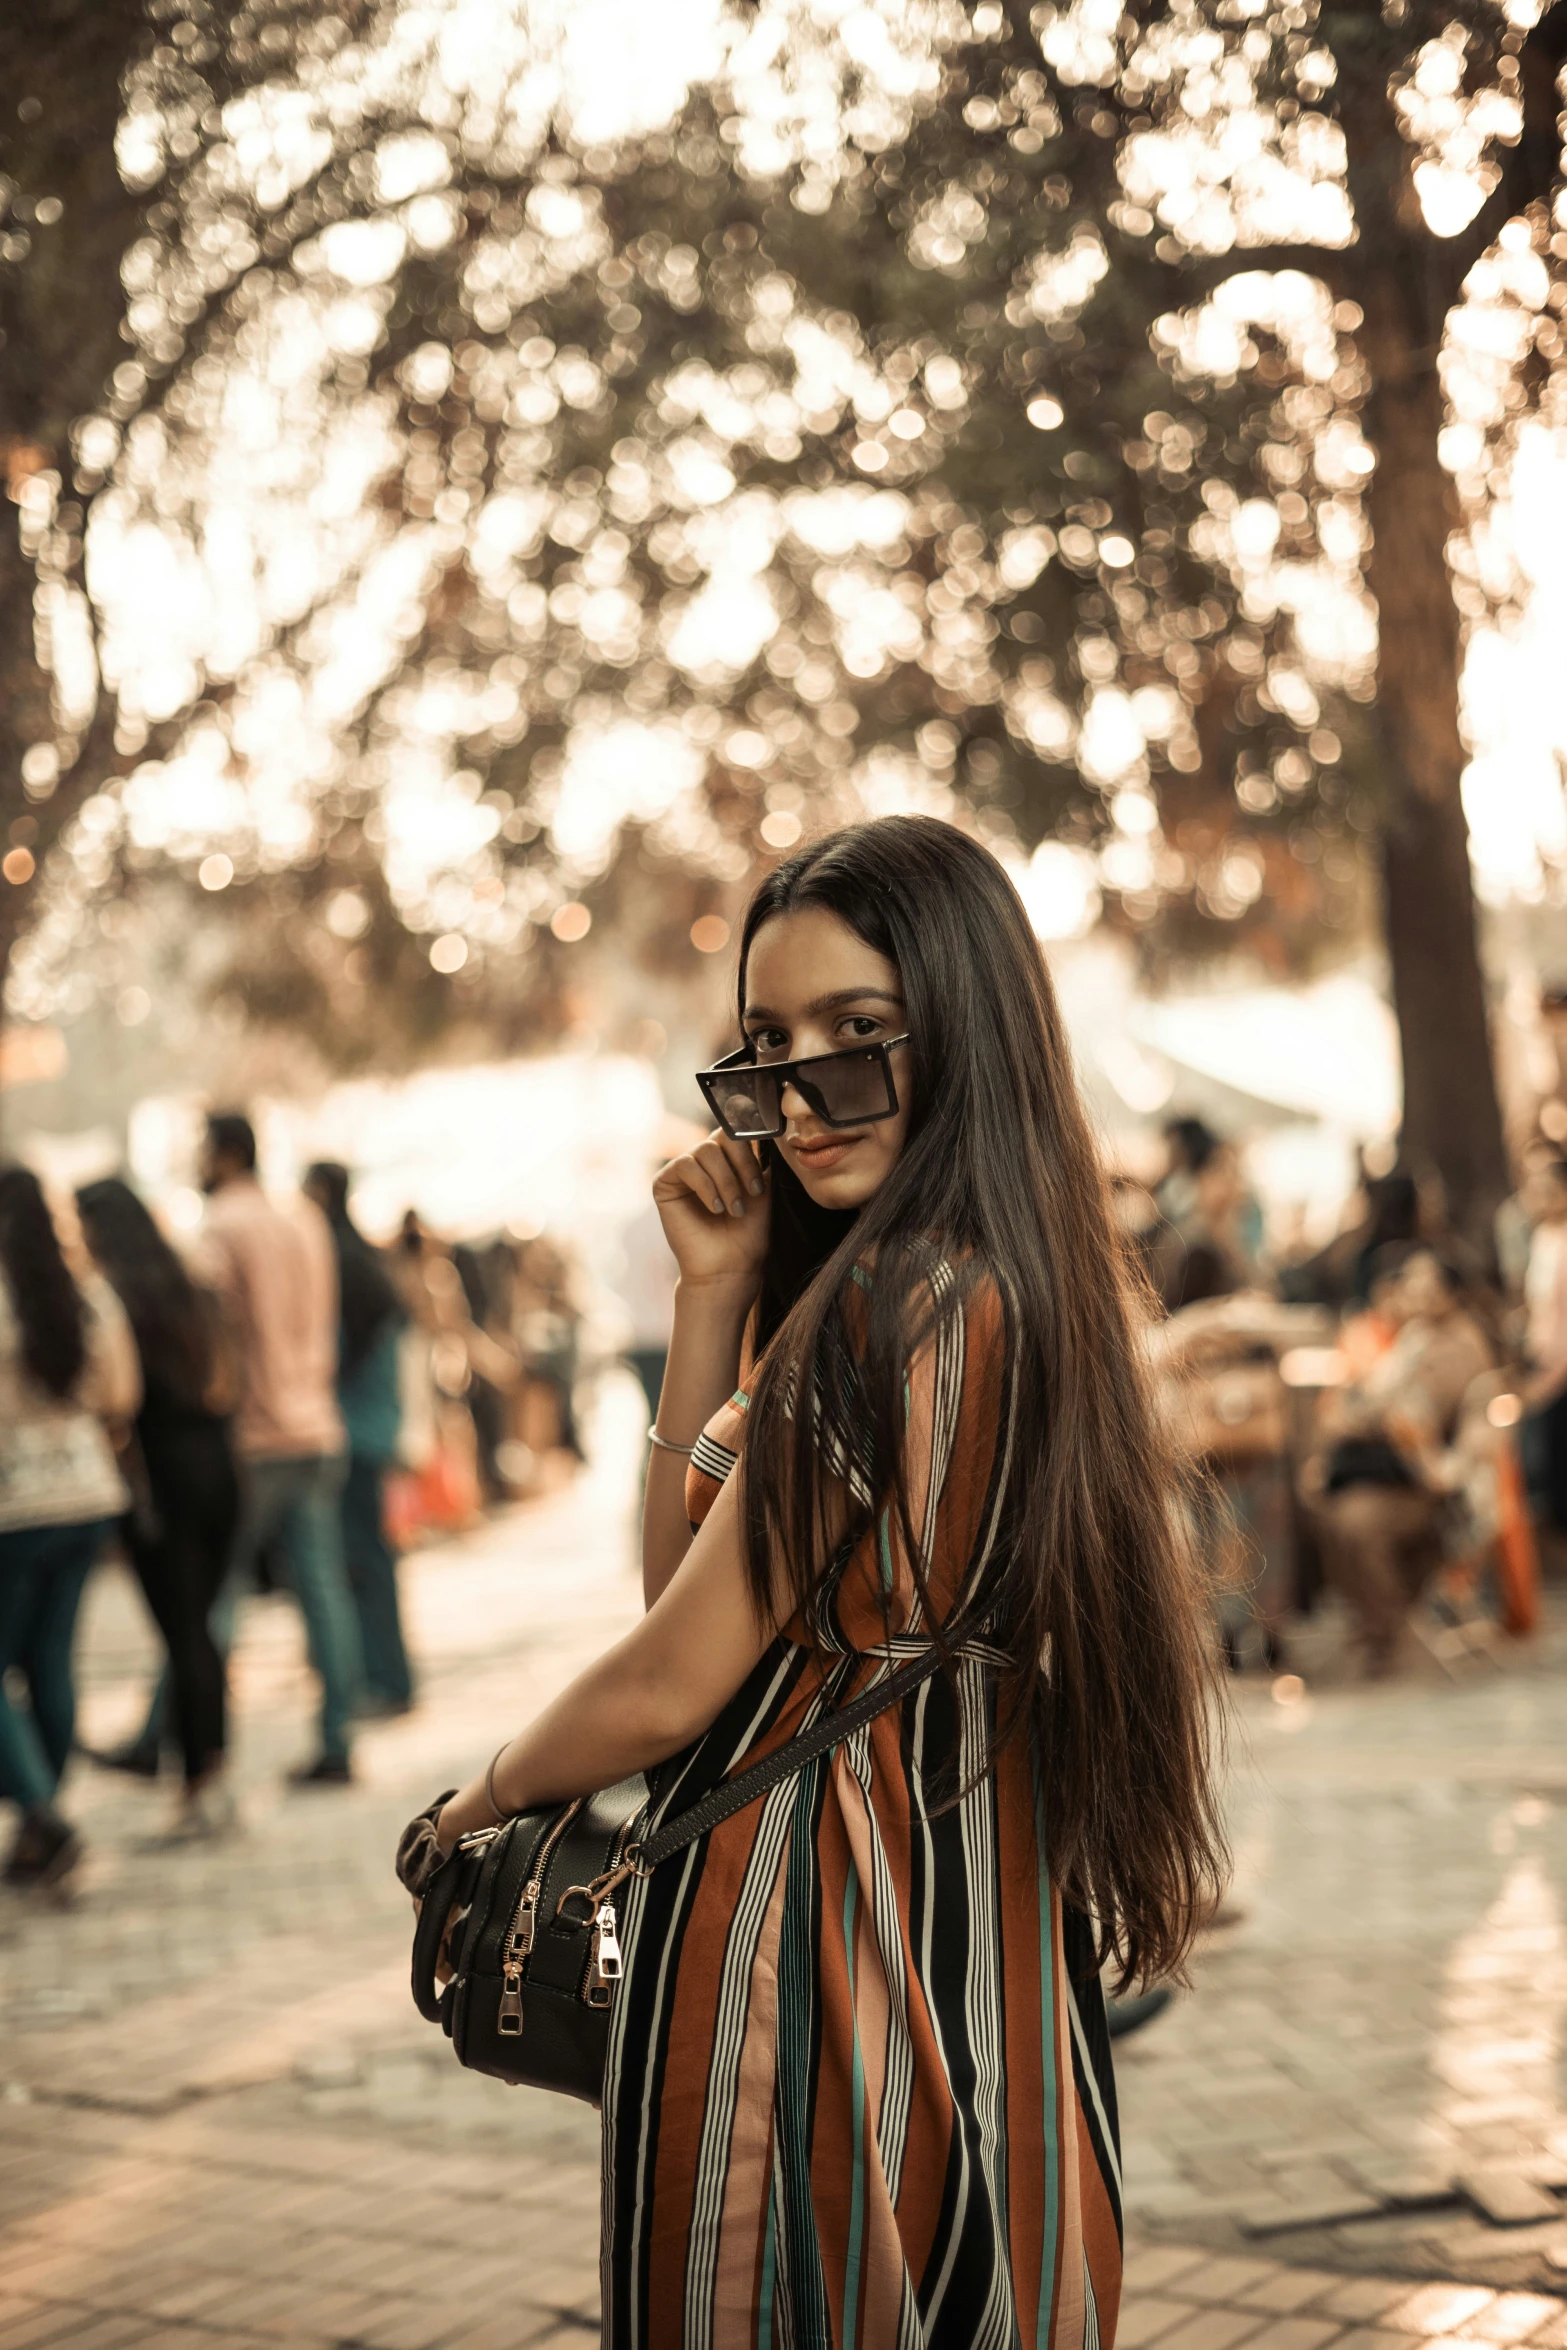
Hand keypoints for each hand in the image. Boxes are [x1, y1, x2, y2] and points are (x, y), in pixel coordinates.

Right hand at [653, 1129, 769, 1295]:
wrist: (731, 1267)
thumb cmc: (750, 1233)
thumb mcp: (765, 1188)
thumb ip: (764, 1157)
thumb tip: (769, 1128)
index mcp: (728, 1158)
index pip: (737, 1130)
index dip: (753, 1144)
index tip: (765, 1174)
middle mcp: (704, 1160)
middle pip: (722, 1134)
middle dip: (743, 1163)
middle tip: (753, 1194)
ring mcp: (683, 1170)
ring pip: (706, 1149)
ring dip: (726, 1180)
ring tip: (735, 1209)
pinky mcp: (664, 1182)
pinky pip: (685, 1165)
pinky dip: (705, 1186)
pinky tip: (715, 1208)